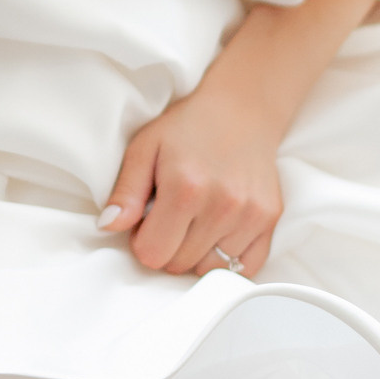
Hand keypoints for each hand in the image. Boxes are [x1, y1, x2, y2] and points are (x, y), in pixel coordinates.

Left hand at [99, 82, 282, 277]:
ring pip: (210, 268)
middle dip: (168, 246)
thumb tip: (109, 226)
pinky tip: (218, 234)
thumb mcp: (144, 149)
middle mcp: (222, 205)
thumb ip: (125, 192)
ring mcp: (250, 214)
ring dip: (197, 253)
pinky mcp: (270, 218)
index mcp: (185, 189)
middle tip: (171, 216)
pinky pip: (246, 266)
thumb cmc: (187, 128)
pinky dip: (229, 259)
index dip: (143, 241)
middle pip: (179, 264)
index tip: (148, 220)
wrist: (241, 110)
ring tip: (196, 220)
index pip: (152, 254)